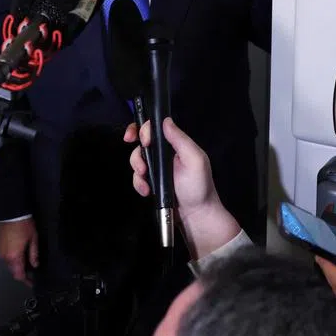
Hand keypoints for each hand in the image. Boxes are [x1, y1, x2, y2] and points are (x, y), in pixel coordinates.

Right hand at [0, 219, 39, 286]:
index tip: (31, 283)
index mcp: (14, 256)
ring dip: (16, 264)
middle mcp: (4, 256)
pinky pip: (5, 255)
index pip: (19, 275)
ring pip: (8, 263)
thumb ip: (33, 254)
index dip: (26, 280)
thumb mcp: (33, 239)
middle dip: (21, 272)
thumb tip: (35, 264)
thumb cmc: (22, 224)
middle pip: (13, 270)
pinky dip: (12, 257)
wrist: (10, 212)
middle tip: (31, 270)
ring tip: (26, 259)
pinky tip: (18, 251)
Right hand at [125, 118, 240, 259]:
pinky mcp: (151, 182)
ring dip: (137, 169)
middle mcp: (164, 153)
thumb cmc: (199, 186)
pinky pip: (137, 177)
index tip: (142, 140)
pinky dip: (138, 183)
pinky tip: (147, 191)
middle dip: (136, 152)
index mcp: (176, 144)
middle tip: (141, 164)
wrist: (195, 215)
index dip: (144, 129)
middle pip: (141, 142)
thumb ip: (180, 139)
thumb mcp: (194, 160)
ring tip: (145, 180)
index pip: (155, 128)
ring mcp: (157, 168)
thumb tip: (166, 120)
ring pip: (137, 160)